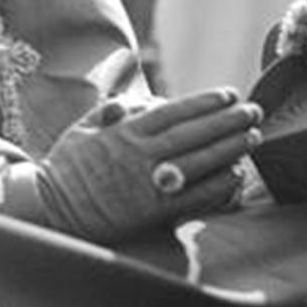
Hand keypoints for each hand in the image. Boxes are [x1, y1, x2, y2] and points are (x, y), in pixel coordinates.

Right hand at [36, 89, 262, 243]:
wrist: (51, 209)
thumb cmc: (66, 167)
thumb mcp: (81, 130)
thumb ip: (109, 113)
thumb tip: (133, 103)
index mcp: (125, 132)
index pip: (174, 111)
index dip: (205, 102)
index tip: (229, 94)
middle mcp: (140, 155)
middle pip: (194, 133)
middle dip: (227, 121)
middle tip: (254, 111)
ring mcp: (148, 183)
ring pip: (198, 162)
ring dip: (229, 148)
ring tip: (253, 137)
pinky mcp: (152, 211)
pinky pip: (192, 196)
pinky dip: (216, 185)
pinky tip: (236, 175)